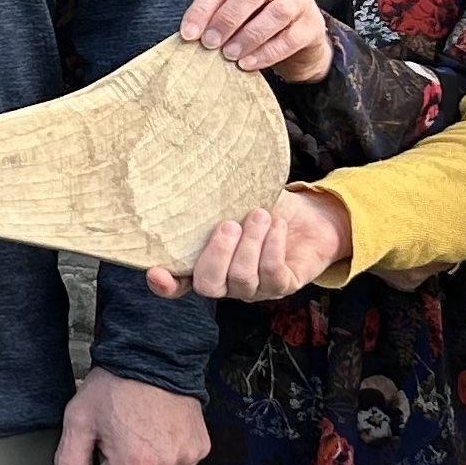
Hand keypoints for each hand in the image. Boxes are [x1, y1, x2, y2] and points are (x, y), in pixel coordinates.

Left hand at [53, 370, 211, 464]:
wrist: (153, 355)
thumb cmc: (116, 384)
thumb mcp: (78, 420)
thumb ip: (70, 463)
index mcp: (134, 461)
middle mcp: (165, 462)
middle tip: (117, 444)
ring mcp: (186, 455)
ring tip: (138, 434)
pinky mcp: (200, 446)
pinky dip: (168, 455)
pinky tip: (157, 431)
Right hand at [145, 188, 352, 301]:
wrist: (309, 217)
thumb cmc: (264, 208)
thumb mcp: (235, 202)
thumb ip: (214, 202)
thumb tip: (190, 176)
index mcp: (207, 264)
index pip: (178, 284)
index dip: (165, 284)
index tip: (156, 271)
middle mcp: (226, 282)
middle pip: (208, 286)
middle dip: (218, 254)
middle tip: (229, 224)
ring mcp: (254, 289)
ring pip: (242, 279)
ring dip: (251, 243)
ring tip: (260, 215)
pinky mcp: (282, 286)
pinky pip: (272, 274)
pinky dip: (273, 246)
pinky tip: (277, 225)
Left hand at [179, 0, 333, 82]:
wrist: (299, 43)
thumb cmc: (259, 25)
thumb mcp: (236, 18)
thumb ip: (216, 20)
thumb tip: (190, 38)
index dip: (202, 9)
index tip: (188, 34)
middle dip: (227, 18)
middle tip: (210, 44)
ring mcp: (298, 0)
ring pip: (276, 12)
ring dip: (249, 36)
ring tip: (230, 55)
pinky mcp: (312, 25)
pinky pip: (291, 37)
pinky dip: (267, 52)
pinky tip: (249, 64)